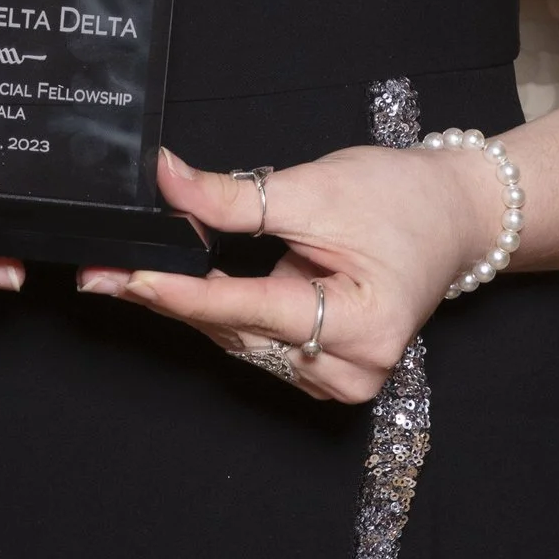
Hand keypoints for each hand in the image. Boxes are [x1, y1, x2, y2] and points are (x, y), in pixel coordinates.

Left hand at [76, 141, 502, 405]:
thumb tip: (166, 179)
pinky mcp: (326, 373)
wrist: (454, 217)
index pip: (250, 309)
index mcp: (362, 324)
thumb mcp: (315, 189)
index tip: (125, 279)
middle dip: (173, 296)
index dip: (183, 292)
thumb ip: (235, 198)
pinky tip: (190, 288)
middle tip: (105, 271)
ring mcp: (340, 379)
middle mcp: (351, 368)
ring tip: (141, 271)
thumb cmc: (400, 199)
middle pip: (238, 332)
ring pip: (241, 344)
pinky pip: (257, 346)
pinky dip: (225, 314)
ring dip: (193, 306)